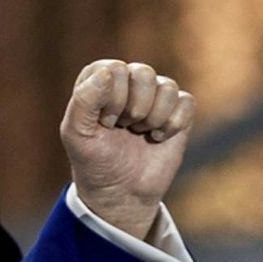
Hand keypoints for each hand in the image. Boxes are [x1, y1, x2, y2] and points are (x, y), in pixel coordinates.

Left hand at [61, 59, 192, 236]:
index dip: (112, 99)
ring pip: (167, 87)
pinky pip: (186, 101)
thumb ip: (84, 99)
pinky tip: (157, 137)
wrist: (121, 192)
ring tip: (139, 132)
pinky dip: (173, 125)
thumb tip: (109, 71)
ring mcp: (155, 95)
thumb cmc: (93, 160)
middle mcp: (128, 80)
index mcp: (98, 78)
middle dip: (134, 109)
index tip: (105, 122)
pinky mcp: (177, 111)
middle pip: (143, 73)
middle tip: (123, 127)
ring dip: (153, 118)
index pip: (114, 69)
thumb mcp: (76, 133)